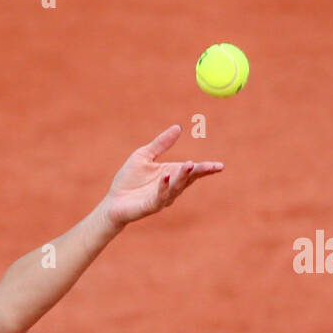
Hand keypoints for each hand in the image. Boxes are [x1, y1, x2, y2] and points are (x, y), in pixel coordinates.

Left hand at [100, 124, 222, 228]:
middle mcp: (171, 186)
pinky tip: (165, 176)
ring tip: (190, 165)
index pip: (193, 170)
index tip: (220, 166)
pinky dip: (164, 186)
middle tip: (212, 166)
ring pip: (177, 187)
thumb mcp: (144, 155)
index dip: (206, 168)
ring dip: (183, 176)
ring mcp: (162, 197)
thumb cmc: (128, 180)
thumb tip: (178, 127)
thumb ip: (161, 143)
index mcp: (172, 173)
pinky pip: (160, 196)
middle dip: (200, 172)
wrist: (113, 201)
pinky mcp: (151, 205)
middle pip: (189, 178)